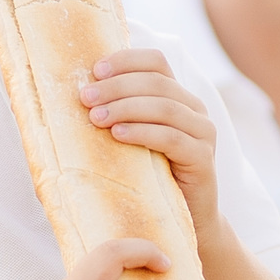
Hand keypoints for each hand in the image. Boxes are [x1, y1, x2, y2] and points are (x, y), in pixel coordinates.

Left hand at [82, 50, 219, 235]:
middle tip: (85, 97)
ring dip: (126, 108)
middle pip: (156, 82)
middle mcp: (194, 108)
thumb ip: (118, 115)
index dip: (125, 61)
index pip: (156, 61)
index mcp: (177, 95)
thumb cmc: (150, 176)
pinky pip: (172, 138)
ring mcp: (203, 132)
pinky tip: (118, 135)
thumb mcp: (132, 139)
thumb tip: (76, 95)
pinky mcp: (203, 158)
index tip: (94, 70)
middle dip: (117, 87)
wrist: (186, 219)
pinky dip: (143, 133)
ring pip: (165, 107)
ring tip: (95, 118)